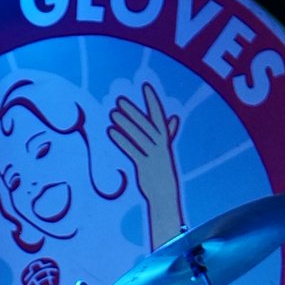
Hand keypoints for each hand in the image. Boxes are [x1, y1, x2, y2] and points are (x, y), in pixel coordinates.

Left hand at [106, 81, 184, 247]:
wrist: (165, 197)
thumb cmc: (162, 173)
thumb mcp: (166, 152)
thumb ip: (168, 134)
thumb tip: (173, 118)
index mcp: (166, 142)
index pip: (160, 117)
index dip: (153, 101)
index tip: (145, 86)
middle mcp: (161, 147)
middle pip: (146, 125)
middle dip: (133, 112)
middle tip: (119, 100)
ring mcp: (153, 157)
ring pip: (139, 136)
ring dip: (126, 124)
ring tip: (113, 113)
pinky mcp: (145, 167)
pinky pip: (133, 150)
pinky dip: (122, 140)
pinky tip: (111, 131)